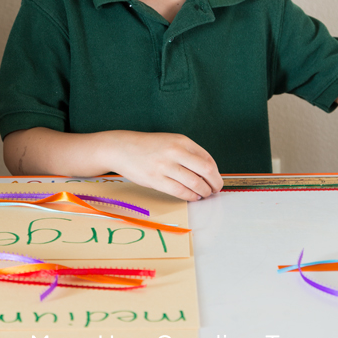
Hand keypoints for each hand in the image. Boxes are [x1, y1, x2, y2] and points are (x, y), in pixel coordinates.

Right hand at [100, 130, 222, 200]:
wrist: (122, 148)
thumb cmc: (148, 146)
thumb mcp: (170, 142)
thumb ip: (188, 153)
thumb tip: (208, 171)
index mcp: (181, 141)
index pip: (207, 158)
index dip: (215, 172)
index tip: (216, 179)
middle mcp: (175, 151)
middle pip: (206, 170)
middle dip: (215, 183)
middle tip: (216, 189)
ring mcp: (165, 166)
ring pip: (195, 183)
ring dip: (204, 192)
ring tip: (204, 194)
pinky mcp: (156, 180)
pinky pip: (180, 192)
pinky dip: (191, 196)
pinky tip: (193, 196)